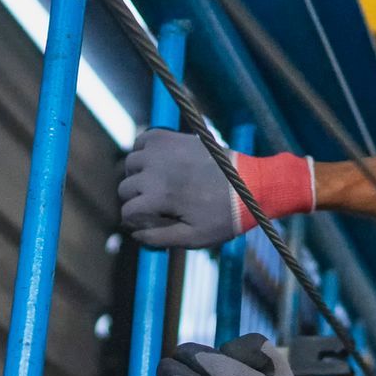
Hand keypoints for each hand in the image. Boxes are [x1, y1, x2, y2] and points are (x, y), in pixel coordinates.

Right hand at [118, 130, 313, 247]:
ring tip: (154, 185)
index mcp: (160, 197)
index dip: (134, 222)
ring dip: (136, 175)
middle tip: (154, 206)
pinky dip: (143, 150)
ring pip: (130, 163)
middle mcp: (157, 171)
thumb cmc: (224, 216)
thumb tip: (133, 233)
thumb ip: (159, 238)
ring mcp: (164, 151)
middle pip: (125, 187)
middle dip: (135, 200)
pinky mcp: (173, 137)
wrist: (251, 185)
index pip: (127, 211)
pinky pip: (143, 139)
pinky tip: (154, 162)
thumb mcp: (193, 237)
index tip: (146, 223)